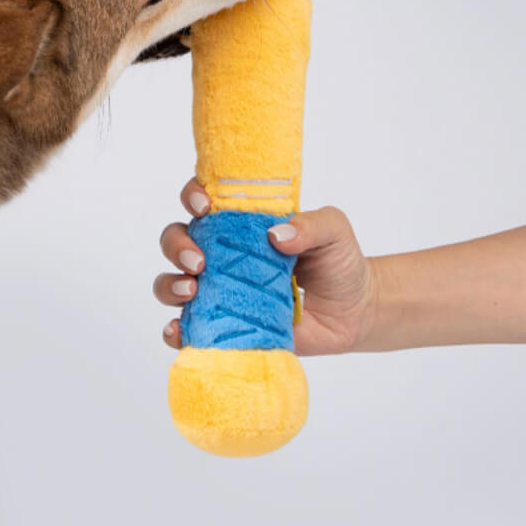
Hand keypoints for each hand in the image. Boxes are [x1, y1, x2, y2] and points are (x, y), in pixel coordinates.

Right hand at [154, 179, 378, 354]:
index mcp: (242, 223)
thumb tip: (275, 235)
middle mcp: (222, 253)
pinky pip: (187, 328)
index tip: (205, 206)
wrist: (354, 312)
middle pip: (176, 239)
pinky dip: (175, 329)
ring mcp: (220, 291)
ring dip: (170, 285)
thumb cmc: (339, 262)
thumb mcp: (333, 231)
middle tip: (198, 261)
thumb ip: (312, 225)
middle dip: (177, 245)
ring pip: (171, 282)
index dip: (193, 196)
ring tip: (193, 290)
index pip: (203, 200)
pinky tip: (180, 329)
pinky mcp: (225, 326)